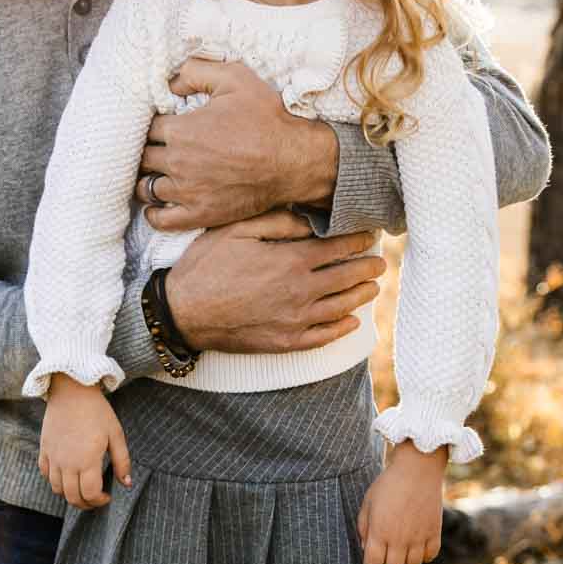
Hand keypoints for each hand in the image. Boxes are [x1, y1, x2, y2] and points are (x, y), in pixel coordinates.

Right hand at [38, 374, 132, 509]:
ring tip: (81, 489)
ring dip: (70, 495)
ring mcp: (54, 457)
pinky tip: (66, 475)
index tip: (107, 496)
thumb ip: (122, 461)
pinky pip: (46, 474)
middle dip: (86, 504)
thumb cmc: (97, 411)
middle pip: (72, 497)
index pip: (90, 494)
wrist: (72, 390)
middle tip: (96, 498)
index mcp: (87, 460)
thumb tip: (127, 484)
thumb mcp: (116, 434)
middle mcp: (67, 463)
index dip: (100, 501)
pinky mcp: (44, 449)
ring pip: (57, 489)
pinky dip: (55, 481)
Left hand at [137, 58, 337, 230]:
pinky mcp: (200, 214)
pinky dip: (154, 213)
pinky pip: (162, 220)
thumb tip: (172, 81)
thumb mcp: (235, 78)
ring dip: (149, 178)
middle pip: (143, 157)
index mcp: (181, 130)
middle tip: (159, 147)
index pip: (147, 127)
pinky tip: (158, 204)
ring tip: (158, 173)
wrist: (295, 159)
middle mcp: (178, 162)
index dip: (154, 124)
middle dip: (148, 150)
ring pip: (146, 187)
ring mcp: (188, 191)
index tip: (164, 125)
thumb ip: (197, 71)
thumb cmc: (268, 118)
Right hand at [164, 208, 386, 355]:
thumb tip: (310, 220)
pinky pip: (324, 336)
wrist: (183, 313)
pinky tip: (350, 321)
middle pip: (348, 278)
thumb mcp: (236, 229)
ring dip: (362, 295)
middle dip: (367, 267)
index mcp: (291, 260)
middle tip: (379, 262)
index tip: (368, 236)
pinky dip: (342, 328)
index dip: (358, 240)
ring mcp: (295, 320)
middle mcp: (301, 292)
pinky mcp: (286, 342)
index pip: (339, 248)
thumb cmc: (206, 266)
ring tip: (372, 287)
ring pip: (342, 307)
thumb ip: (278, 221)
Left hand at [356, 443, 447, 563]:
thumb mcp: (368, 503)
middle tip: (384, 561)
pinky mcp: (435, 532)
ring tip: (400, 553)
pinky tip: (416, 546)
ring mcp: (419, 537)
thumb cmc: (388, 484)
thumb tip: (366, 548)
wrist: (418, 468)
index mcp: (379, 532)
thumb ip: (364, 528)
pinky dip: (422, 556)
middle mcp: (399, 539)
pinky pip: (430, 556)